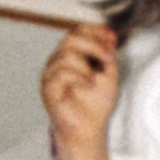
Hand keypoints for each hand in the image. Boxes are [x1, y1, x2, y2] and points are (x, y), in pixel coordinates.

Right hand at [41, 24, 120, 159]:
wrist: (90, 129)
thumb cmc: (96, 103)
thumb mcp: (110, 73)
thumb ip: (108, 53)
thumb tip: (109, 35)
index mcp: (71, 54)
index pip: (77, 31)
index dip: (94, 30)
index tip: (112, 38)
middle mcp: (58, 61)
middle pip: (70, 37)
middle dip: (94, 45)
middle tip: (108, 59)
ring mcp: (51, 74)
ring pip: (65, 55)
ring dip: (86, 65)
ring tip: (95, 78)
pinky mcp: (48, 89)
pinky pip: (60, 73)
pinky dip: (78, 76)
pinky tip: (87, 84)